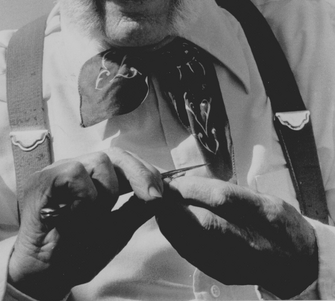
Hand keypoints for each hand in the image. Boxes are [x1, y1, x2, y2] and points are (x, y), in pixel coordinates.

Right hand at [8, 149, 162, 299]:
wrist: (46, 275)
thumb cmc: (76, 253)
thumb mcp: (115, 230)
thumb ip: (135, 210)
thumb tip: (161, 194)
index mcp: (92, 178)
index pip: (123, 160)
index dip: (144, 171)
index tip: (160, 193)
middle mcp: (76, 168)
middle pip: (116, 154)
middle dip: (140, 174)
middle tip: (153, 197)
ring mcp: (58, 170)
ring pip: (99, 161)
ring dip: (106, 194)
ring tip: (92, 218)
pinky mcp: (43, 178)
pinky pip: (76, 173)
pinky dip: (84, 197)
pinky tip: (74, 215)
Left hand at [156, 176, 317, 298]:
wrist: (295, 264)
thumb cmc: (279, 224)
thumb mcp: (264, 197)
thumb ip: (231, 190)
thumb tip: (191, 179)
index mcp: (265, 214)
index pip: (224, 199)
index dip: (193, 189)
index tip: (175, 179)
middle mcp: (252, 242)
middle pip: (206, 224)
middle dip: (177, 206)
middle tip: (160, 191)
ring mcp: (237, 262)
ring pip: (195, 243)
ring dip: (171, 222)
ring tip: (158, 205)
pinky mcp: (223, 274)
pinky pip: (193, 255)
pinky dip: (176, 237)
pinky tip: (167, 223)